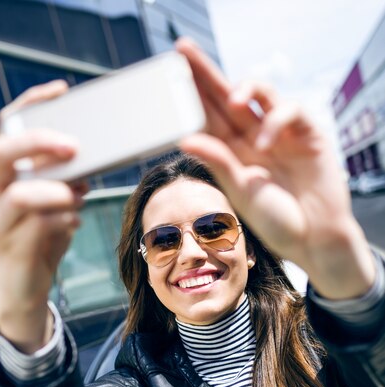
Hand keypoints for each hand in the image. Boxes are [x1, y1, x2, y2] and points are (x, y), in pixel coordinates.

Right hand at [0, 80, 86, 351]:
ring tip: (79, 195)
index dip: (31, 104)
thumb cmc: (41, 239)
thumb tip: (90, 159)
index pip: (7, 127)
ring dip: (59, 191)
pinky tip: (74, 221)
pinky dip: (65, 218)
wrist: (27, 287)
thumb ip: (65, 180)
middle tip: (74, 147)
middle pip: (1, 151)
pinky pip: (41, 224)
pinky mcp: (13, 246)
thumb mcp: (55, 202)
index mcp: (2, 174)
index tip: (61, 90)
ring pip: (20, 194)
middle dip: (39, 143)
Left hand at [177, 38, 375, 299]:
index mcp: (234, 154)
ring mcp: (282, 134)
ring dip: (244, 88)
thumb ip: (217, 162)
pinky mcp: (308, 133)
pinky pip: (290, 110)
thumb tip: (184, 138)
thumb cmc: (277, 222)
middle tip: (184, 49)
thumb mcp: (240, 191)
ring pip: (261, 93)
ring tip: (233, 99)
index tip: (170, 76)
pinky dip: (277, 120)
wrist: (314, 240)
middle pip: (228, 96)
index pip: (209, 117)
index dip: (191, 96)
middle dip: (206, 73)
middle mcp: (254, 139)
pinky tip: (267, 143)